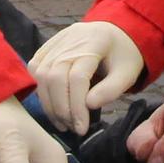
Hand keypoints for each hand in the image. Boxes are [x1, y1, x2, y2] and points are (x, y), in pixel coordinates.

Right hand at [28, 20, 141, 134]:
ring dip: (48, 103)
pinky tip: (52, 104)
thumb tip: (88, 106)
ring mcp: (57, 40)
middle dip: (61, 108)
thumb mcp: (127, 74)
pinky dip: (40, 88)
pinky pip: (36, 67)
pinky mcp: (48, 45)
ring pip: (41, 73)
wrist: (115, 34)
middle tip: (72, 128)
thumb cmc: (123, 56)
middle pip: (55, 76)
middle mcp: (71, 37)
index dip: (77, 106)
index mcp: (95, 41)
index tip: (82, 128)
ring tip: (62, 122)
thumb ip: (111, 90)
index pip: (78, 77)